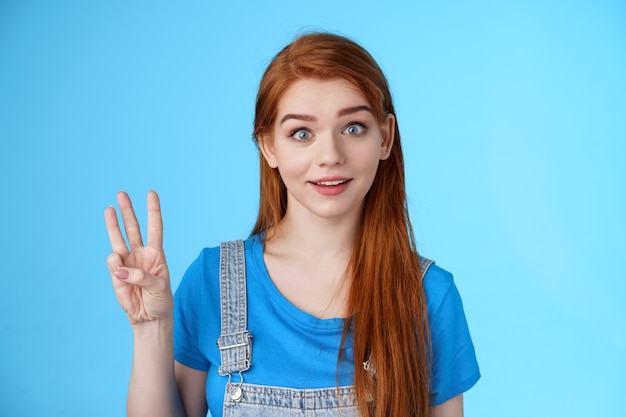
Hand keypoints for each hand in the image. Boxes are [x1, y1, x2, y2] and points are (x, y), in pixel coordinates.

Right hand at [104, 191, 172, 325]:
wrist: (149, 317)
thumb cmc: (160, 300)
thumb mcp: (159, 288)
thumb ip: (141, 277)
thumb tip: (119, 269)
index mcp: (156, 254)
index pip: (155, 228)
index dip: (153, 211)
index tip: (151, 193)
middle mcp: (141, 254)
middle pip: (133, 228)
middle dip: (127, 211)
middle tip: (121, 193)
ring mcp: (127, 262)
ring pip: (118, 239)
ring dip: (113, 224)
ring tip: (109, 209)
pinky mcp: (116, 274)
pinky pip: (112, 263)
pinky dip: (115, 266)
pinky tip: (120, 274)